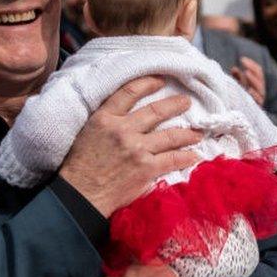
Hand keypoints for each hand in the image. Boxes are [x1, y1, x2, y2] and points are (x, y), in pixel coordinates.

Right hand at [58, 77, 201, 216]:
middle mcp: (123, 130)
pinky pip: (173, 159)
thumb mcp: (87, 132)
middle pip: (156, 111)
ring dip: (187, 133)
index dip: (148, 83)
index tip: (160, 81)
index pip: (130, 92)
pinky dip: (186, 157)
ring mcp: (137, 149)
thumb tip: (124, 114)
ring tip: (197, 132)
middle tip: (186, 102)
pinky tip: (194, 156)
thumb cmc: (79, 166)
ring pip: (170, 135)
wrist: (80, 194)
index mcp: (105, 118)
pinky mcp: (146, 169)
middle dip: (175, 105)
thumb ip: (106, 121)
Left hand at [230, 57, 264, 105]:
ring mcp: (258, 100)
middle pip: (260, 78)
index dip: (251, 65)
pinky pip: (257, 100)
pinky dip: (254, 95)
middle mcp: (259, 91)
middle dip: (253, 70)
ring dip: (253, 80)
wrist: (239, 120)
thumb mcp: (237, 86)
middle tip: (244, 64)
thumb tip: (234, 68)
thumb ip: (237, 78)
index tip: (242, 59)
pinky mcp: (256, 108)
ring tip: (246, 73)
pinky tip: (249, 90)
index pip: (258, 72)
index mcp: (256, 84)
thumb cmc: (237, 100)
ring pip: (260, 88)